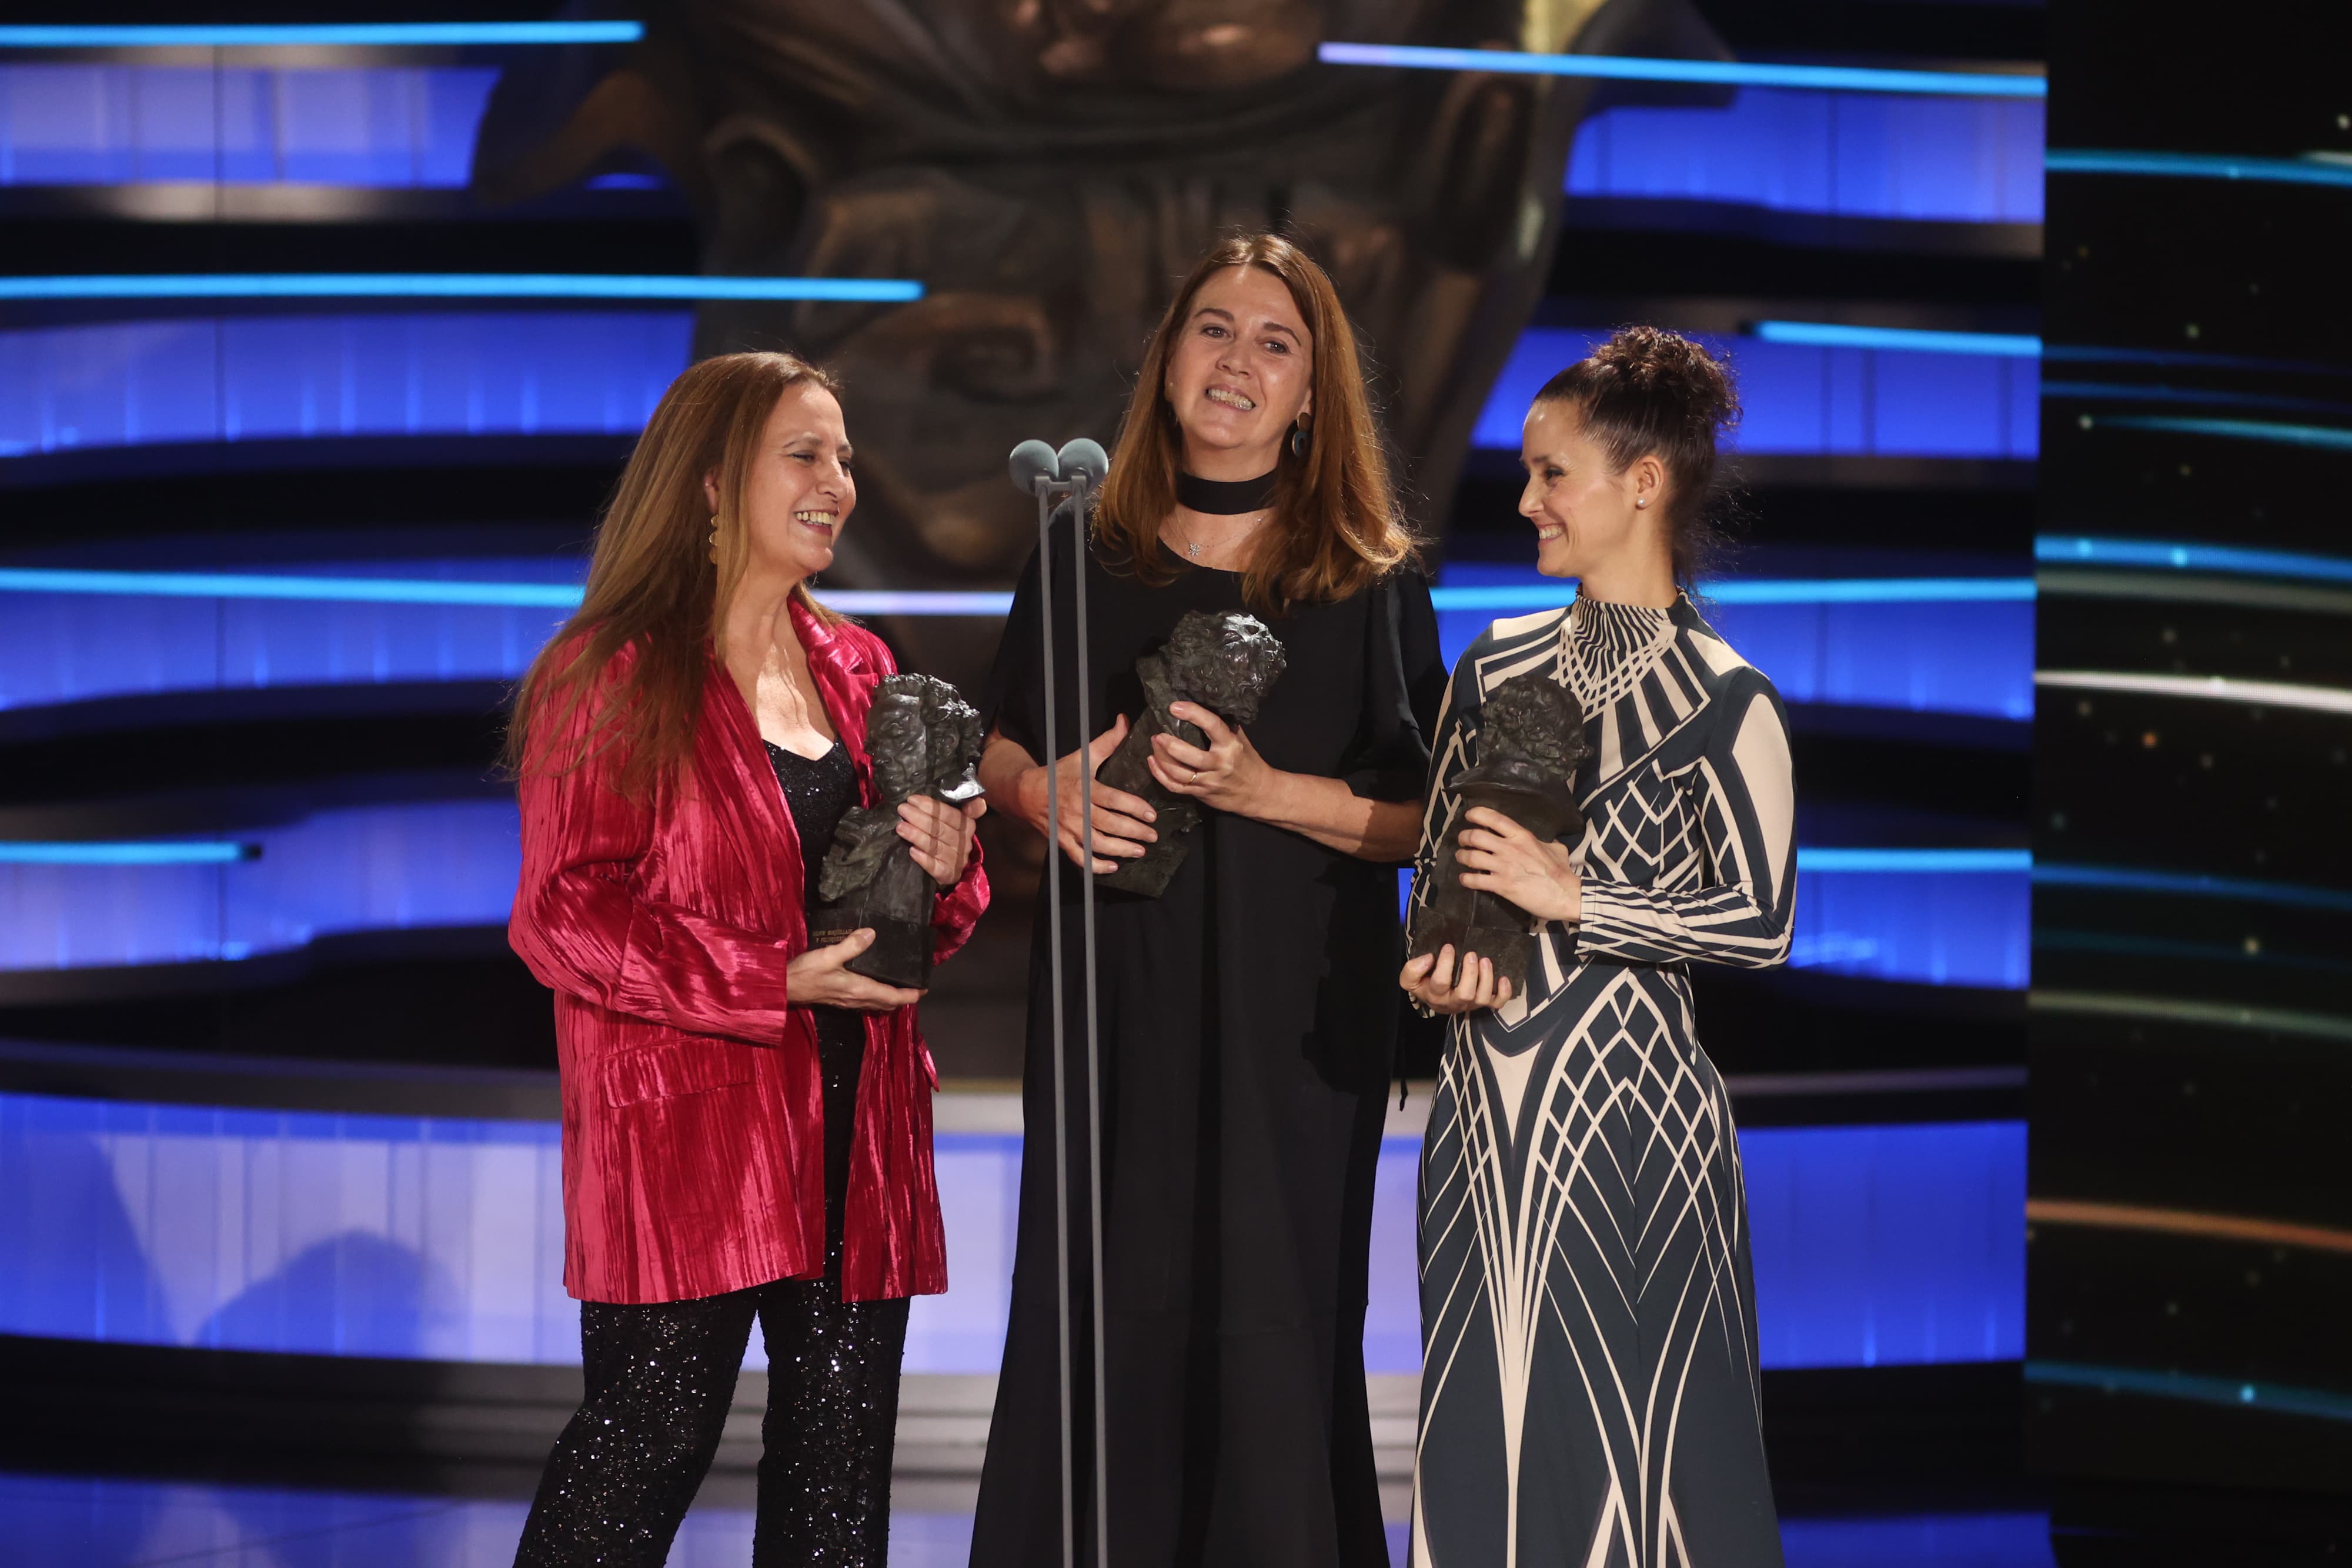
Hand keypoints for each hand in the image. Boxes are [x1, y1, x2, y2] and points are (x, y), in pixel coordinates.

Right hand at [787, 929, 925, 1011]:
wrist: (784, 987)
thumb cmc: (806, 972)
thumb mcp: (828, 955)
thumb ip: (851, 945)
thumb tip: (872, 934)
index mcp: (859, 989)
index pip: (892, 997)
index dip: (910, 995)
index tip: (923, 988)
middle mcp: (857, 999)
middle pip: (888, 1004)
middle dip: (904, 997)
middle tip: (915, 986)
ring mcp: (849, 1002)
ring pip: (877, 1004)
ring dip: (891, 998)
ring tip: (900, 985)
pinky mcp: (841, 1000)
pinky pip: (867, 1002)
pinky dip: (878, 997)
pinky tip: (876, 985)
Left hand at [898, 794, 985, 884]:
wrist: (948, 869)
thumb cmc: (945, 837)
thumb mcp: (951, 820)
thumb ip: (957, 807)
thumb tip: (976, 801)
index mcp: (967, 825)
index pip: (951, 813)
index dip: (932, 806)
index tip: (913, 799)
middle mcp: (964, 842)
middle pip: (940, 828)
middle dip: (919, 817)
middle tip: (902, 809)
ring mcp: (957, 860)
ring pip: (936, 846)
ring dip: (917, 836)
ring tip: (900, 827)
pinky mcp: (948, 875)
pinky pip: (936, 867)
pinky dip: (924, 859)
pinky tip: (912, 851)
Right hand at [1018, 716, 1157, 873]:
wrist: (1025, 793)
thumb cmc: (1058, 774)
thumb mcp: (1082, 756)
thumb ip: (1107, 741)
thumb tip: (1125, 720)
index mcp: (1085, 788)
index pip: (1114, 800)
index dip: (1134, 808)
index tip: (1151, 815)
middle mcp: (1078, 810)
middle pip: (1110, 824)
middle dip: (1134, 832)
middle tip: (1152, 836)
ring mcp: (1069, 828)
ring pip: (1097, 844)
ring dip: (1120, 850)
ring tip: (1140, 851)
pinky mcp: (1062, 841)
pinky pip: (1079, 858)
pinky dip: (1096, 865)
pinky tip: (1113, 866)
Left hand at [1147, 703, 1275, 817]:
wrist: (1258, 793)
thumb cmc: (1248, 762)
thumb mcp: (1242, 740)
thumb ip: (1225, 726)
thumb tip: (1207, 704)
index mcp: (1231, 746)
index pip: (1212, 726)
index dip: (1193, 714)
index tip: (1175, 706)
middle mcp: (1220, 764)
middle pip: (1190, 756)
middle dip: (1170, 745)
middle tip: (1158, 734)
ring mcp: (1209, 781)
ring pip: (1179, 773)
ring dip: (1162, 759)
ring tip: (1154, 745)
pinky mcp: (1201, 794)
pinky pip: (1176, 787)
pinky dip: (1161, 775)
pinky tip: (1153, 762)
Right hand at [1398, 944, 1513, 1014]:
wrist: (1434, 998)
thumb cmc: (1425, 983)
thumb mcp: (1410, 979)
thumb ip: (1412, 969)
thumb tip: (1428, 958)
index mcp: (1435, 995)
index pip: (1441, 982)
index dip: (1445, 965)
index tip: (1448, 947)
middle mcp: (1454, 1002)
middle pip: (1465, 994)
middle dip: (1471, 973)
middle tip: (1471, 954)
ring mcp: (1470, 1004)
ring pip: (1482, 998)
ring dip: (1487, 979)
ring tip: (1485, 960)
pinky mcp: (1483, 1003)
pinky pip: (1497, 1003)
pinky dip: (1504, 992)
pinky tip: (1504, 978)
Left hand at [1455, 807, 1581, 923]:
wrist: (1566, 895)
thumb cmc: (1562, 873)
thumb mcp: (1556, 849)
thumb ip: (1544, 843)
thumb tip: (1543, 843)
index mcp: (1522, 837)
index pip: (1495, 818)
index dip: (1477, 814)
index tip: (1469, 815)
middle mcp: (1510, 848)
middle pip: (1476, 836)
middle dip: (1464, 837)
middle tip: (1462, 841)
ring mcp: (1504, 867)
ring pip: (1471, 857)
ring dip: (1462, 857)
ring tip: (1461, 858)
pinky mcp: (1502, 885)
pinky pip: (1476, 880)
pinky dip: (1466, 879)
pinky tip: (1465, 880)